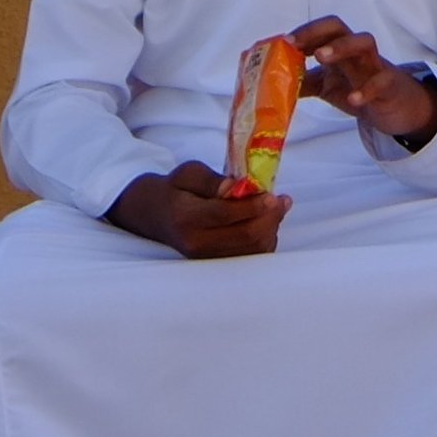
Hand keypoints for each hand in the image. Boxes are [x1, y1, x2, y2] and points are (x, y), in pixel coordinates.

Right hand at [107, 161, 287, 259]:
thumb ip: (211, 180)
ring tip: (279, 206)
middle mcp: (196, 243)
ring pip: (253, 248)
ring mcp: (207, 257)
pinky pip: (251, 255)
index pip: (225, 215)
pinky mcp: (217, 262)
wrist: (154, 214)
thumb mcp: (188, 173)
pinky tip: (268, 221)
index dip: (253, 206)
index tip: (272, 195)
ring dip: (272, 227)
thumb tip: (235, 187)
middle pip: (245, 235)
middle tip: (282, 199)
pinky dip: (266, 238)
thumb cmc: (174, 189)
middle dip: (270, 217)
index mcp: (185, 217)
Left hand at [292, 17, 436, 144]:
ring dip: (341, 46)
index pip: (321, 30)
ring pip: (364, 42)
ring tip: (321, 57)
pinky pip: (382, 81)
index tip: (284, 43)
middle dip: (316, 31)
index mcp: (338, 50)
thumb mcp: (326, 85)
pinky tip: (354, 98)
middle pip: (340, 27)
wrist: (397, 106)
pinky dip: (367, 88)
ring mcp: (374, 66)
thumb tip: (268, 82)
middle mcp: (355, 52)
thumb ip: (301, 81)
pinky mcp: (390, 85)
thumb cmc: (360, 87)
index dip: (303, 32)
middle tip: (295, 44)